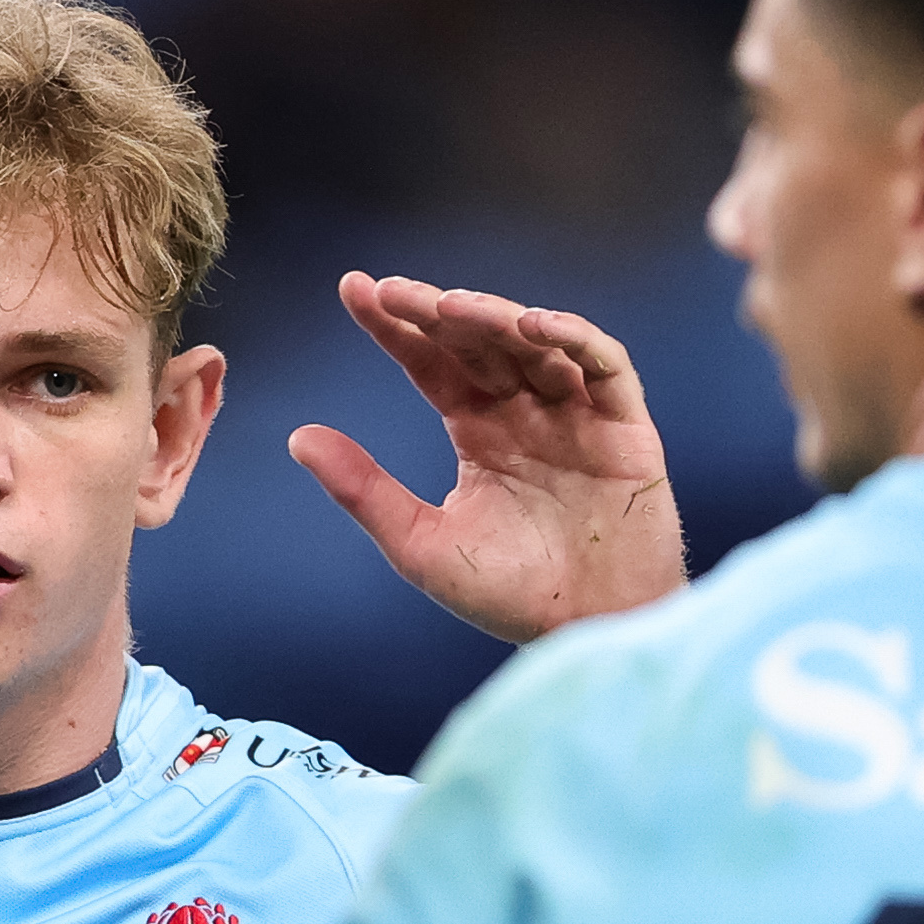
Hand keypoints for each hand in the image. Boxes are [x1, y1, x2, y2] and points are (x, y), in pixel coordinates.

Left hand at [293, 272, 684, 643]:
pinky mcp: (626, 427)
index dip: (396, 327)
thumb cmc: (509, 597)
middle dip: (436, 312)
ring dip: (494, 318)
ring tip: (449, 306)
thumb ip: (363, 490)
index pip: (432, 363)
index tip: (354, 289)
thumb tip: (297, 437)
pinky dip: (573, 339)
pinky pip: (604, 366)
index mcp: (479, 432)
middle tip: (391, 291)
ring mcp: (577, 415)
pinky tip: (532, 326)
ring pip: (535, 344)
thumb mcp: (421, 543)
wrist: (589, 633)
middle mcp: (526, 413)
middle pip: (479, 342)